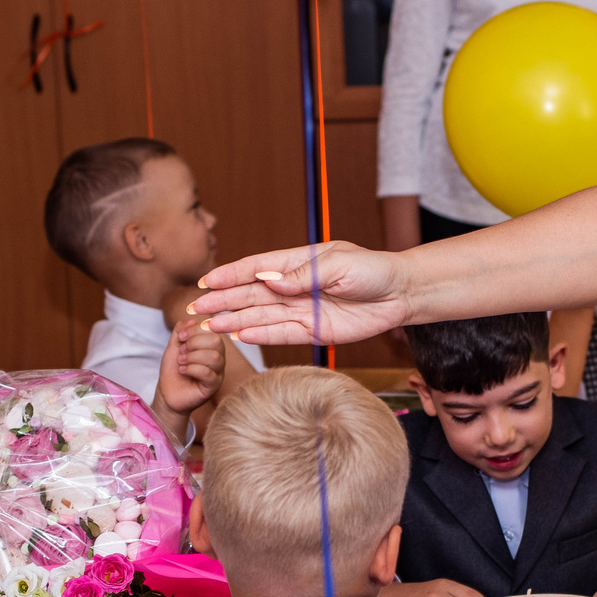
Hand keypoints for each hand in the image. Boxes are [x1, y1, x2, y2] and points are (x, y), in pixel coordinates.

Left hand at [149, 320, 224, 440]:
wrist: (167, 394)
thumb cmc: (173, 371)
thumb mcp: (173, 347)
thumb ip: (180, 332)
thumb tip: (190, 320)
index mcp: (211, 347)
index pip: (212, 331)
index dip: (195, 331)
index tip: (180, 337)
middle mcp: (218, 359)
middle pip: (217, 342)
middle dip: (195, 343)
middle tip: (181, 351)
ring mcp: (218, 373)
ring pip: (214, 357)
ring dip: (193, 356)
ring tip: (181, 361)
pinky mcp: (213, 387)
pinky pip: (208, 373)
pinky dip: (192, 369)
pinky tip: (182, 370)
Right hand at [192, 240, 411, 347]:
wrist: (400, 294)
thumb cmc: (373, 271)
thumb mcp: (337, 265)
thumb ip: (301, 275)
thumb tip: (268, 280)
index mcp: (298, 262)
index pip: (256, 267)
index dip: (230, 274)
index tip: (205, 281)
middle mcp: (295, 287)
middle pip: (252, 293)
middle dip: (224, 300)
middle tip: (197, 308)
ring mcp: (303, 309)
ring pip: (261, 315)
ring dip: (235, 320)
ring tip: (211, 326)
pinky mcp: (313, 330)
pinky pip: (281, 333)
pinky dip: (261, 335)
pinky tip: (240, 335)